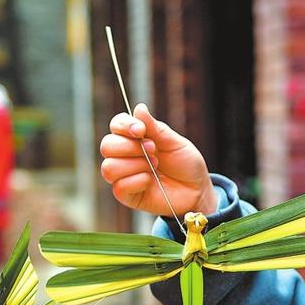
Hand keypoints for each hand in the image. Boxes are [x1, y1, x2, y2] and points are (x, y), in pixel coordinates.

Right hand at [100, 103, 217, 216]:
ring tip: (154, 166)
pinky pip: (120, 187)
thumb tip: (139, 108)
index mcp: (134, 138)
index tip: (141, 131)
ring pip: (109, 167)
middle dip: (130, 147)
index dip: (124, 125)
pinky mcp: (127, 195)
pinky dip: (139, 181)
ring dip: (136, 165)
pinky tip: (151, 182)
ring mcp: (123, 176)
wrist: (196, 190)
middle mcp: (124, 156)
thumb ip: (155, 128)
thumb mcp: (174, 142)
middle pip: (107, 145)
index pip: (116, 125)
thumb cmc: (185, 164)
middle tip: (153, 150)